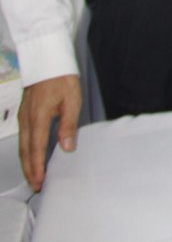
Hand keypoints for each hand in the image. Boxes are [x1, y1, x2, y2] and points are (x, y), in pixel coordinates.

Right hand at [19, 74, 79, 190]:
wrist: (48, 62)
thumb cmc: (62, 79)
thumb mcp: (72, 101)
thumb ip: (68, 125)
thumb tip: (66, 147)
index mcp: (38, 118)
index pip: (37, 149)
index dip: (37, 167)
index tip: (40, 181)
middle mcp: (26, 120)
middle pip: (25, 151)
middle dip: (29, 170)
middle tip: (36, 186)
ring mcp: (23, 117)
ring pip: (22, 146)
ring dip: (27, 163)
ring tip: (33, 176)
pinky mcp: (24, 114)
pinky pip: (23, 138)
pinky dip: (26, 151)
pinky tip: (32, 157)